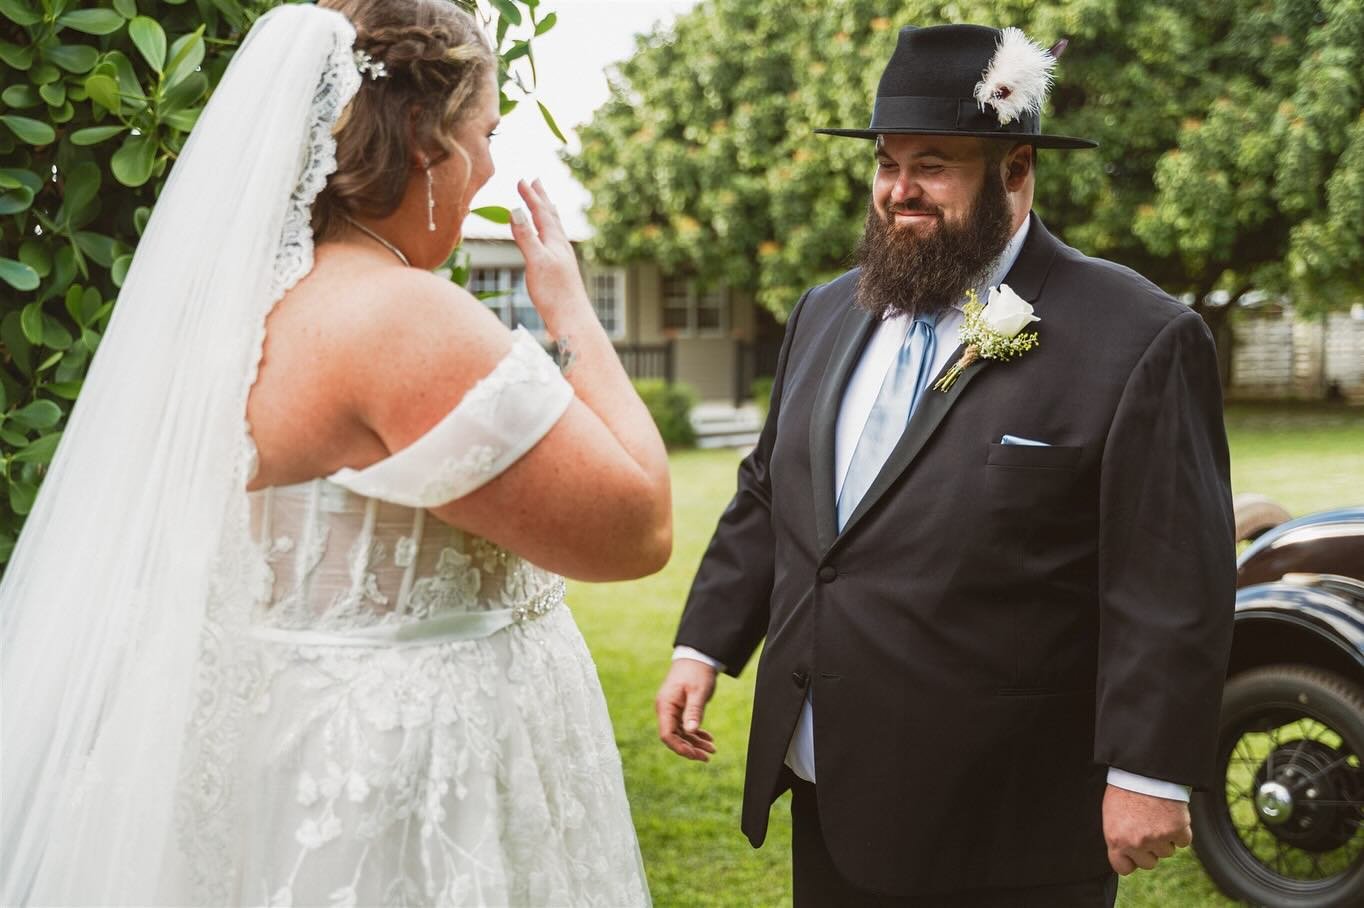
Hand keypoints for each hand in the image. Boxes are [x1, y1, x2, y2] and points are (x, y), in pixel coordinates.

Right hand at [508, 178, 590, 328]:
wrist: (572, 320)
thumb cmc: (555, 294)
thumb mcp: (536, 262)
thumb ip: (526, 236)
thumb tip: (515, 210)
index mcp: (555, 241)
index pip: (541, 212)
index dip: (530, 196)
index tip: (521, 179)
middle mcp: (561, 247)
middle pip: (550, 216)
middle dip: (542, 198)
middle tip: (536, 181)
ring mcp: (562, 259)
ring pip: (554, 229)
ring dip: (546, 213)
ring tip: (544, 204)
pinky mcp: (560, 272)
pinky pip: (553, 244)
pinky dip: (547, 234)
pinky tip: (547, 241)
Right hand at [655, 659, 717, 761]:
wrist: (698, 657)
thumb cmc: (697, 672)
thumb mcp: (698, 692)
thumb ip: (694, 711)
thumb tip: (691, 731)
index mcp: (665, 706)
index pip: (667, 734)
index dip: (679, 747)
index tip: (695, 754)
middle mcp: (666, 710)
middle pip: (674, 737)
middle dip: (690, 749)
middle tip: (707, 756)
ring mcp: (672, 710)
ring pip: (681, 734)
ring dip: (695, 743)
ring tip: (712, 750)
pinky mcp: (680, 709)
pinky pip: (685, 727)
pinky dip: (696, 734)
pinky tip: (708, 739)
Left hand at [1102, 784, 1193, 874]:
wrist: (1144, 771)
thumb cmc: (1125, 788)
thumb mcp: (1111, 814)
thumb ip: (1118, 836)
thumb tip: (1124, 852)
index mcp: (1116, 839)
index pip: (1123, 868)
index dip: (1130, 861)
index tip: (1133, 854)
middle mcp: (1137, 843)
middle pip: (1148, 863)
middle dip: (1149, 849)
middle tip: (1147, 828)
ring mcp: (1158, 838)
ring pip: (1167, 852)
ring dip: (1165, 839)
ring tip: (1157, 817)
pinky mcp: (1177, 830)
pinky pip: (1183, 841)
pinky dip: (1180, 831)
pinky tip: (1171, 816)